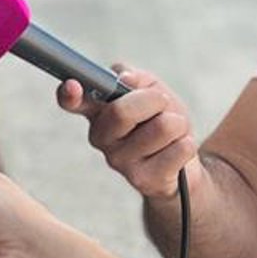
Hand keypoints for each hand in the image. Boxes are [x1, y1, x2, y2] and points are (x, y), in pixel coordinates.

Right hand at [57, 65, 196, 199]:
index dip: (70, 94)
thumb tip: (125, 79)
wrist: (180, 161)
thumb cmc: (160, 120)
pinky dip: (185, 143)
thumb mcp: (152, 90)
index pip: (74, 102)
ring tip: (172, 132)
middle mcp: (102, 138)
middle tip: (162, 105)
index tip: (72, 86)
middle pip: (122, 112)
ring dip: (177, 122)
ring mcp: (119, 162)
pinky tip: (176, 150)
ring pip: (162, 127)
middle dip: (154, 101)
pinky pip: (179, 149)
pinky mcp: (142, 179)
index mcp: (98, 112)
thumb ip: (136, 78)